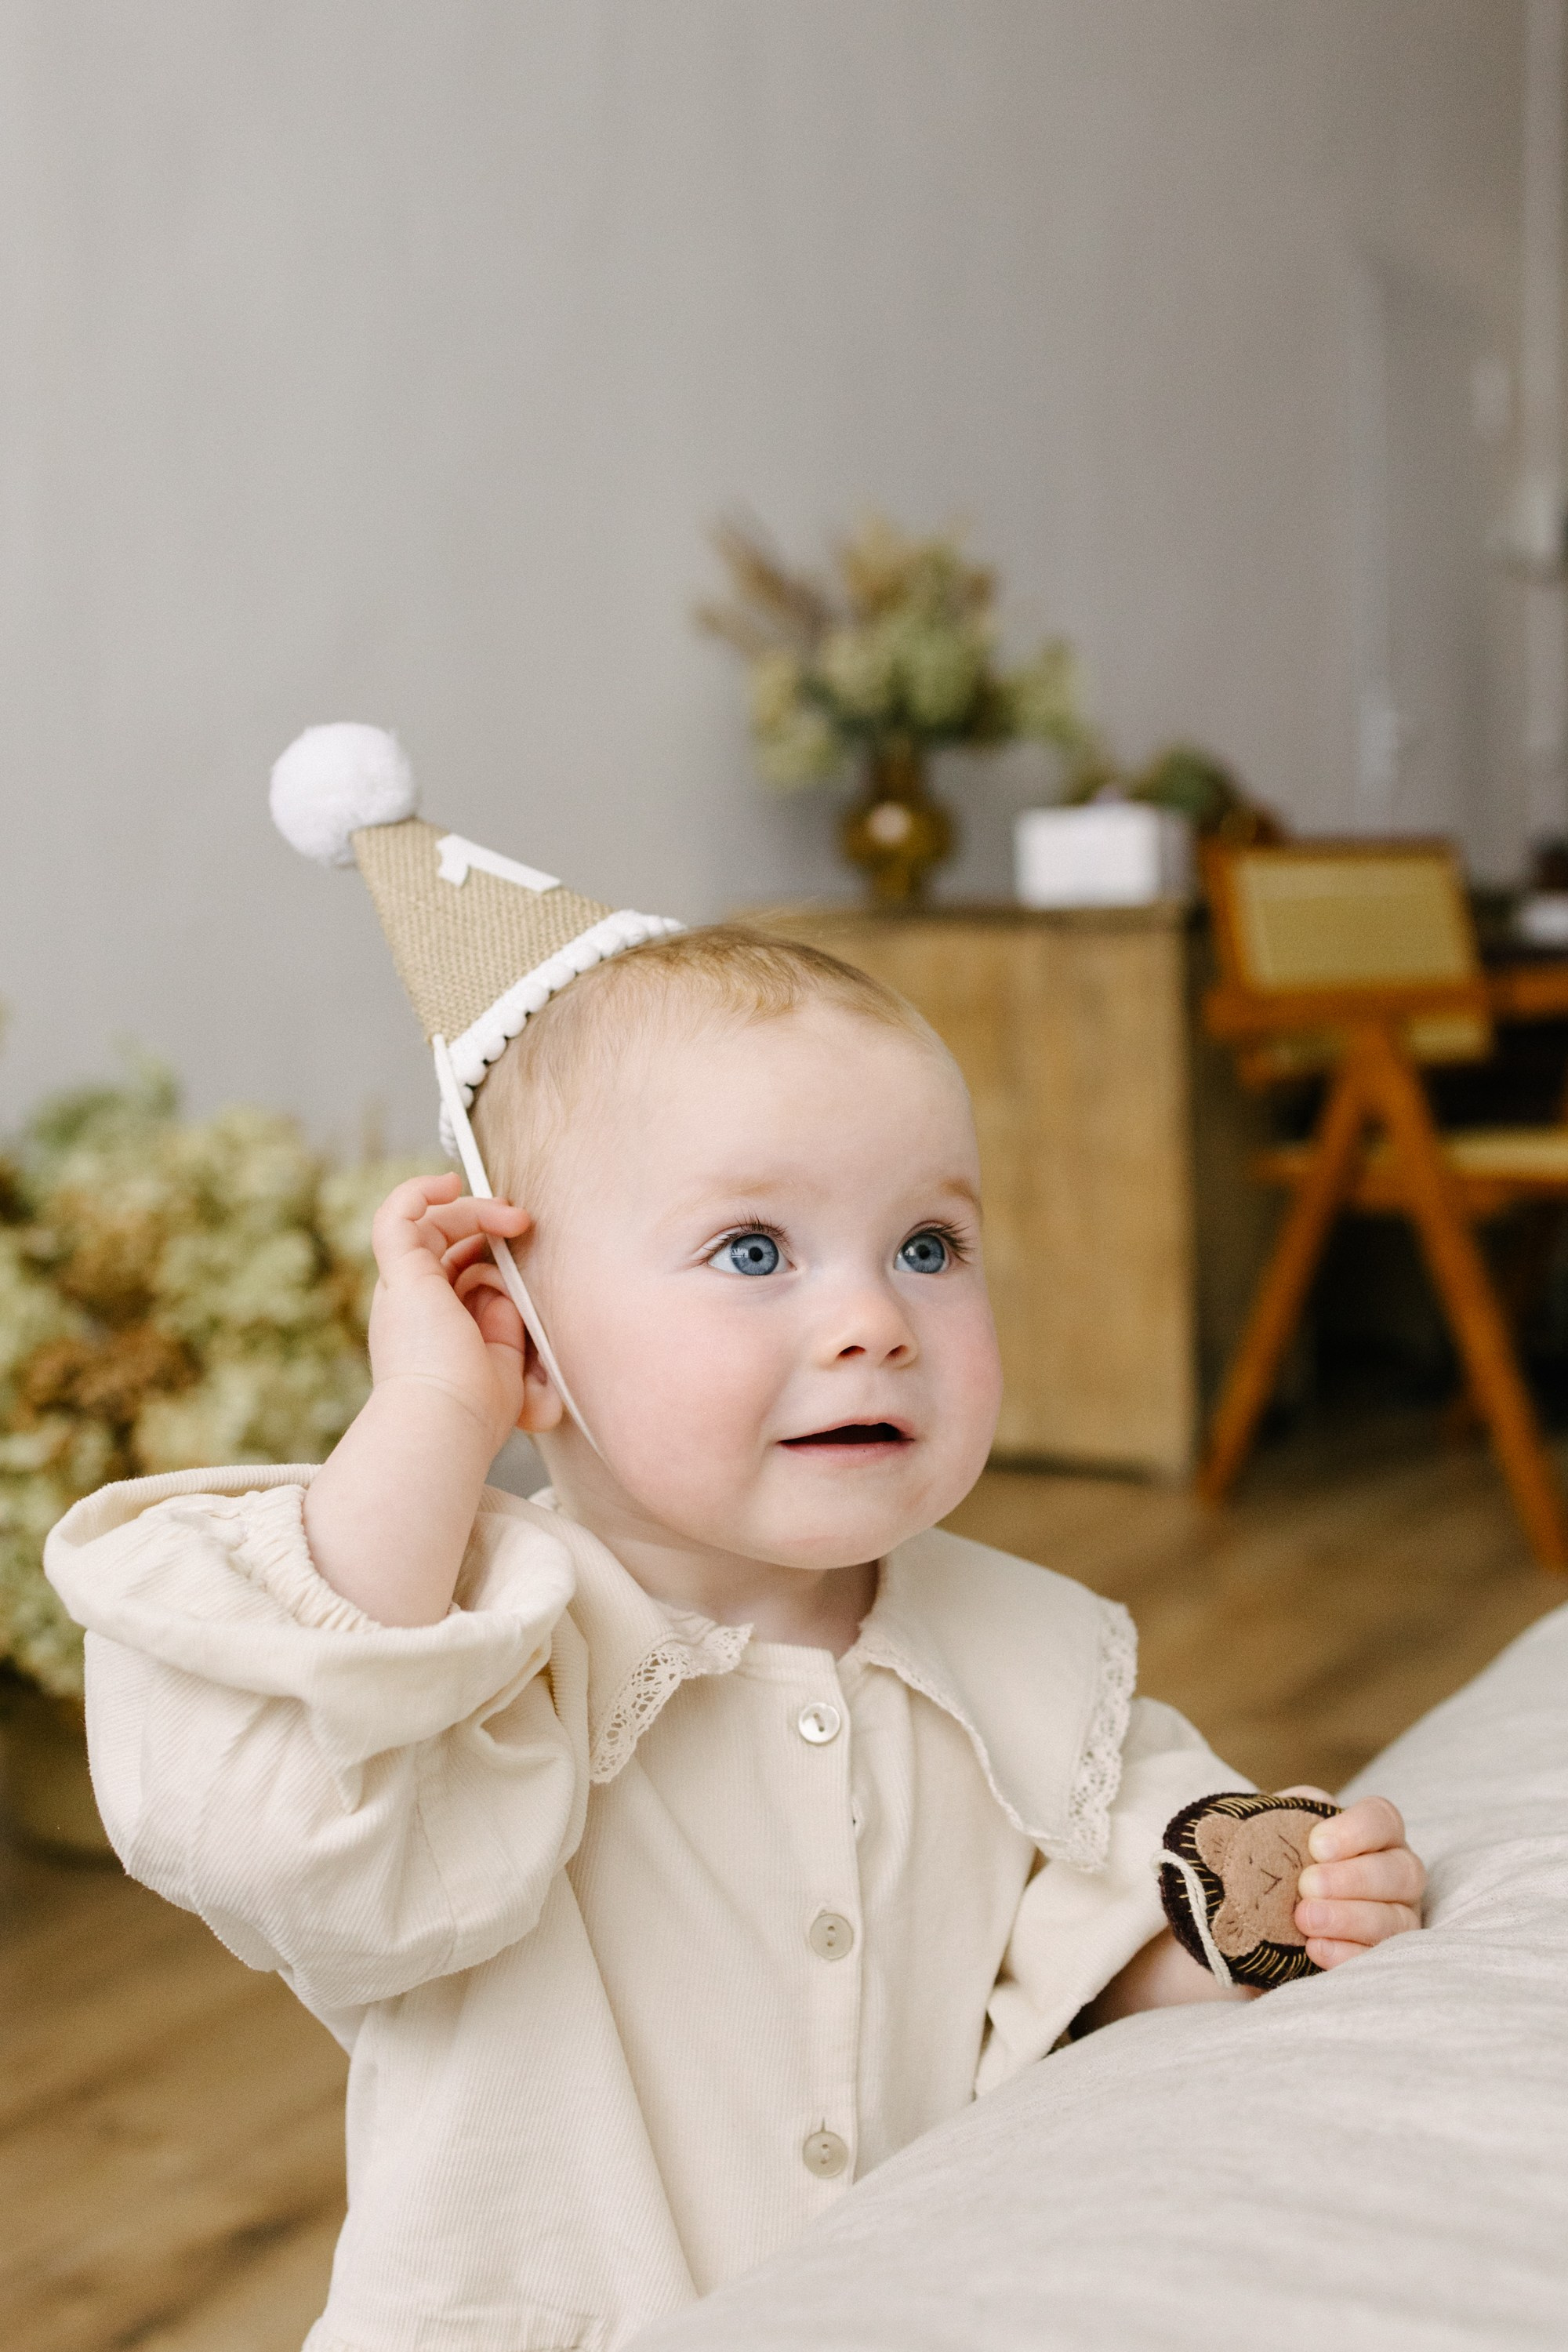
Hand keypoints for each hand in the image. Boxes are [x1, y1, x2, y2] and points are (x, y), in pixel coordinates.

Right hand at [302, 1176, 558, 1624]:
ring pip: (427, 1225)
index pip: (454, 1270)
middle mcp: (411, 1304)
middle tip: (521, 1224)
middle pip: (442, 1242)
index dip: (487, 1252)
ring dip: (473, 1212)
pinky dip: (418, 1191)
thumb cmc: (477, 1407)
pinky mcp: (400, 1274)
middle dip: (483, 1224)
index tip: (522, 1245)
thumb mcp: (505, 1358)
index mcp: (432, 1325)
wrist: (448, 1422)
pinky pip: (395, 1215)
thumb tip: (504, 1289)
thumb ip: (506, 1323)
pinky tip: (450, 1183)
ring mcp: (401, 1288)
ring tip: (511, 1217)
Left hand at [1280, 1785, 1425, 1968]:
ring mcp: (1400, 1917)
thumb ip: (1292, 1813)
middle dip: (1352, 1880)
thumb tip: (1293, 1812)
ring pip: (1396, 1920)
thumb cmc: (1285, 1858)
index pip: (1383, 1820)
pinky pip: (1379, 1958)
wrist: (1269, 1907)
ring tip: (1306, 1920)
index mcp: (1378, 1833)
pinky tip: (1315, 1948)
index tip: (1317, 1846)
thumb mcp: (1285, 1827)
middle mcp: (1399, 1873)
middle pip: (1401, 1872)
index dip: (1356, 1831)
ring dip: (1348, 1919)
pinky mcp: (1386, 1955)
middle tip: (1307, 1886)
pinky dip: (1347, 1954)